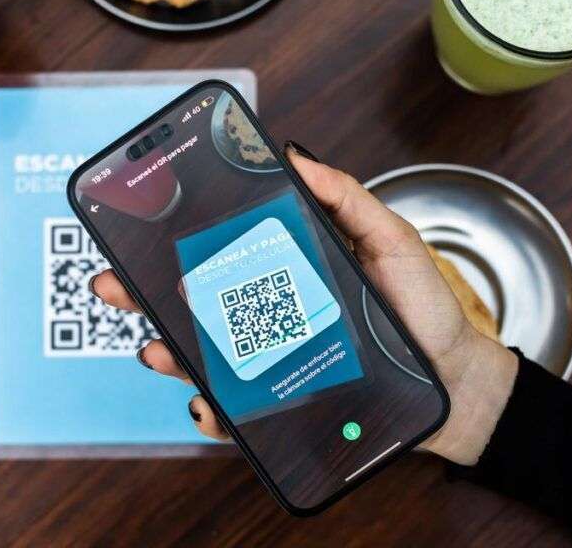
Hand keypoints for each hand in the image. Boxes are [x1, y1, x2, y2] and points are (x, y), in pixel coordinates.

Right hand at [90, 144, 518, 464]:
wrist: (456, 381)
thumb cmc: (425, 309)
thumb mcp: (389, 241)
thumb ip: (345, 199)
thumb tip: (293, 156)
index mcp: (288, 272)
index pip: (221, 258)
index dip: (175, 249)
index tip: (140, 236)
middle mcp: (273, 316)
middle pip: (197, 308)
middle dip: (146, 300)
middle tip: (115, 289)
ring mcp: (276, 361)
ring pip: (207, 360)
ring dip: (172, 356)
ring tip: (158, 351)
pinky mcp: (287, 402)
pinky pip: (240, 412)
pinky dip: (216, 415)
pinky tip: (208, 408)